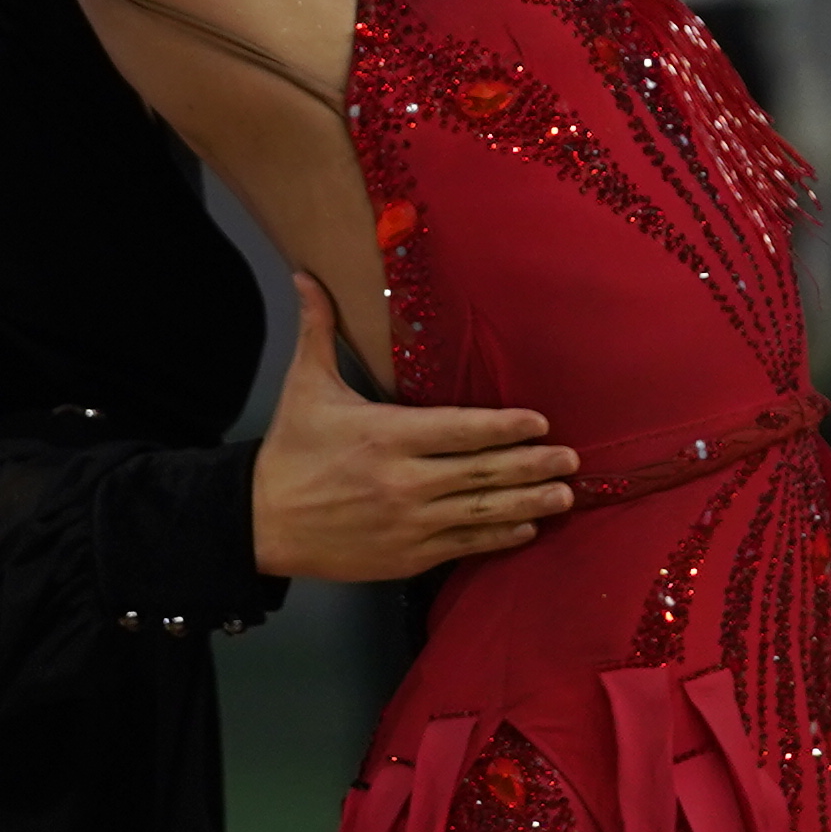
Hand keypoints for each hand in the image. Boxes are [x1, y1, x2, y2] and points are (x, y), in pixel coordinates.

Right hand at [248, 278, 572, 581]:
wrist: (260, 522)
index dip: (507, 426)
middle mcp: (406, 480)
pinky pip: (463, 545)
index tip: (540, 422)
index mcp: (388, 434)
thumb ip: (317, 328)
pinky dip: (498, 536)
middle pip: (484, 471)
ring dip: (529, 503)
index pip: (463, 429)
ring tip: (564, 495)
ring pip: (483, 511)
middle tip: (570, 458)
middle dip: (533, 464)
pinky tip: (525, 528)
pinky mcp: (406, 556)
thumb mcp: (304, 385)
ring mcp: (410, 523)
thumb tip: (307, 274)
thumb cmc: (290, 451)